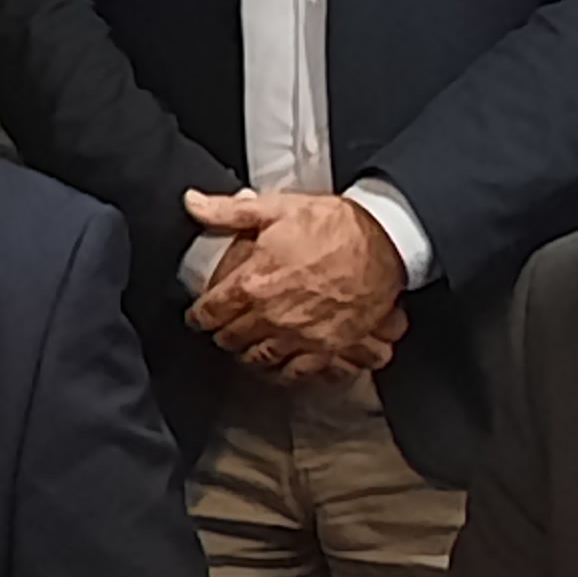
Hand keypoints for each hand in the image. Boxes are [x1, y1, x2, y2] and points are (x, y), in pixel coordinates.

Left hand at [184, 190, 403, 368]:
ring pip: (259, 359)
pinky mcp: (328, 349)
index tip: (197, 315)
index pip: (211, 310)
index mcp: (253, 283)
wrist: (385, 243)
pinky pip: (296, 373)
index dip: (198, 314)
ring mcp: (300, 337)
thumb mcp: (276, 209)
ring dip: (246, 355)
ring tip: (244, 348)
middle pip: (231, 338)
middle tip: (220, 329)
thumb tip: (192, 204)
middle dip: (221, 334)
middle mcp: (272, 316)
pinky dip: (282, 372)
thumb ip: (228, 211)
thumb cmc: (334, 226)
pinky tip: (278, 367)